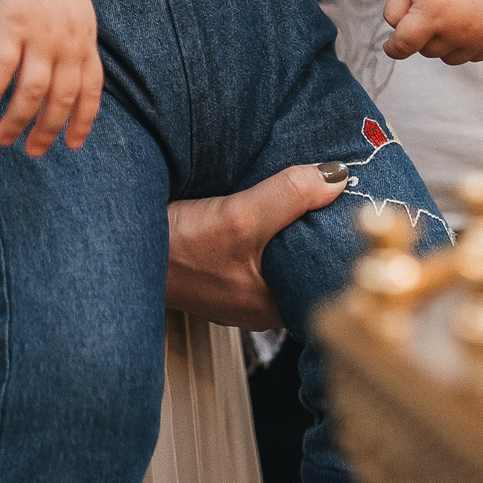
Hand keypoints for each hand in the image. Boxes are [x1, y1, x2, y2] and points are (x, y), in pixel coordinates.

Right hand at [0, 0, 101, 156]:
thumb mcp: (78, 13)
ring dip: (16, 122)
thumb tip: (70, 80)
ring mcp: (38, 35)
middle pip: (59, 100)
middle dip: (45, 132)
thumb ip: (76, 46)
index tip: (71, 145)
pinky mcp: (10, 26)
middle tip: (32, 151)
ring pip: (31, 93)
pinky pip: (1, 70)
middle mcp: (66, 43)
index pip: (90, 91)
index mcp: (85, 41)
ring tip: (3, 138)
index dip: (82, 122)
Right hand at [164, 164, 348, 328]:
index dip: (341, 248)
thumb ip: (289, 196)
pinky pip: (252, 249)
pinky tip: (263, 203)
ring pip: (276, 256)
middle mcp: (256, 302)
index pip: (323, 279)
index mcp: (271, 305)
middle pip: (300, 265)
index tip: (360, 214)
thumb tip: (335, 177)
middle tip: (338, 196)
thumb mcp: (239, 218)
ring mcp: (234, 287)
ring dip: (287, 228)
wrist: (122, 250)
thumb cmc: (175, 250)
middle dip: (316, 232)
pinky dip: (262, 226)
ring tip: (309, 194)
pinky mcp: (215, 268)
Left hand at [382, 0, 482, 64]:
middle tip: (431, 6)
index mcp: (433, 12)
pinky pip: (474, 55)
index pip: (404, 46)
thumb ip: (394, 12)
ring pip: (450, 58)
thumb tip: (398, 42)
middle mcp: (460, 28)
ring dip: (445, 42)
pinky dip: (467, 44)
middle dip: (423, 35)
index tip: (391, 47)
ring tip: (450, 12)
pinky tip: (468, 18)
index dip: (393, 47)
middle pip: (427, 52)